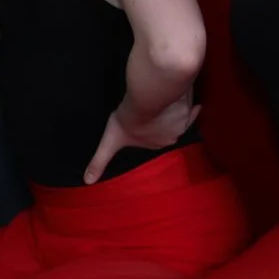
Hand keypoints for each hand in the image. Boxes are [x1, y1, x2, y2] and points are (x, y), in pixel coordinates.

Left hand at [83, 93, 198, 184]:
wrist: (148, 97)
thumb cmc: (128, 119)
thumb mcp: (109, 141)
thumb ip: (100, 161)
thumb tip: (87, 181)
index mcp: (157, 144)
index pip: (154, 137)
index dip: (149, 128)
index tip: (143, 119)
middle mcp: (172, 137)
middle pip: (168, 128)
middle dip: (162, 120)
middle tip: (153, 108)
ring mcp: (182, 122)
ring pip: (179, 117)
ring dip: (174, 111)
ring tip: (165, 100)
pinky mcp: (189, 107)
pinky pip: (191, 107)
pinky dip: (189, 105)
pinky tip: (188, 101)